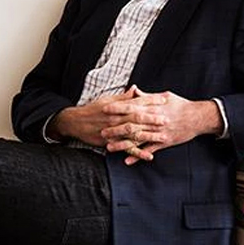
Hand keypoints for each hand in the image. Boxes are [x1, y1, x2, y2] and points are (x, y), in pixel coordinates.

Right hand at [49, 86, 168, 146]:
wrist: (76, 122)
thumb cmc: (93, 109)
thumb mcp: (108, 100)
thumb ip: (123, 97)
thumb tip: (135, 88)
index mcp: (118, 106)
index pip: (137, 102)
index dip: (151, 100)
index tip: (164, 99)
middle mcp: (117, 118)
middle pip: (137, 117)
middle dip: (153, 118)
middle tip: (167, 118)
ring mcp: (115, 131)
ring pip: (134, 133)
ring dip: (149, 135)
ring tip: (163, 137)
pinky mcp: (112, 142)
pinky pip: (127, 149)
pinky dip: (138, 153)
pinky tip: (149, 156)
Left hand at [102, 87, 222, 163]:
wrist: (198, 118)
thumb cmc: (182, 105)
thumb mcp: (165, 96)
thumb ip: (148, 96)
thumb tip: (135, 91)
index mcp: (153, 107)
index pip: (132, 107)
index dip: (118, 108)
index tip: (105, 109)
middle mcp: (154, 120)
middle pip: (131, 124)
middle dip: (115, 128)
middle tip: (102, 131)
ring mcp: (158, 133)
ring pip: (137, 139)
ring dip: (122, 144)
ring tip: (109, 147)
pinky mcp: (163, 143)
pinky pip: (148, 150)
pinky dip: (138, 156)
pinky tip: (127, 160)